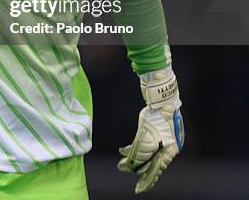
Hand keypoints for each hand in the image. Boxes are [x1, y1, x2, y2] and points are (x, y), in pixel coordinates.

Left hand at [118, 66, 183, 193]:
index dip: (146, 181)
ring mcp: (159, 140)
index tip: (138, 190)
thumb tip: (130, 167)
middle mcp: (165, 149)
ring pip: (144, 154)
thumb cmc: (157, 119)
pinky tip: (123, 150)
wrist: (161, 101)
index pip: (155, 170)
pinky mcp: (152, 132)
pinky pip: (142, 144)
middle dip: (136, 168)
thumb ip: (138, 153)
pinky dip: (133, 148)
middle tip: (123, 169)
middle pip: (149, 163)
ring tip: (121, 162)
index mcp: (168, 153)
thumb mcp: (146, 138)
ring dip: (132, 158)